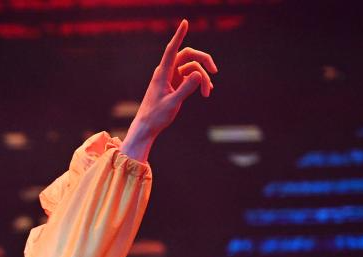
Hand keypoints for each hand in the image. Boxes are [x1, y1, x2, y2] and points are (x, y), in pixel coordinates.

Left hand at [121, 19, 216, 162]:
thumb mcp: (173, 103)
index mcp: (162, 73)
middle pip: (188, 56)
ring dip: (202, 79)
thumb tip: (199, 74)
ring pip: (192, 68)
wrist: (148, 127)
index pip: (172, 50)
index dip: (179, 36)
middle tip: (215, 71)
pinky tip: (206, 91)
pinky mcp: (175, 84)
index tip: (185, 23)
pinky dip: (199, 82)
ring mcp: (171, 77)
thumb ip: (186, 89)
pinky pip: (190, 77)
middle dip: (203, 61)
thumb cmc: (156, 116)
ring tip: (207, 94)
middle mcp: (167, 71)